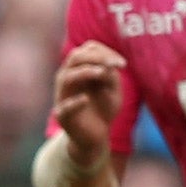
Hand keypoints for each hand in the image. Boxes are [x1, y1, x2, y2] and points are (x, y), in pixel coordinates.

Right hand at [51, 41, 125, 161]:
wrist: (95, 136)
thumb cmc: (103, 109)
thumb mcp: (113, 90)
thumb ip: (112, 77)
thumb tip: (108, 66)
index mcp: (79, 70)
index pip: (86, 50)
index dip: (104, 52)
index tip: (122, 63)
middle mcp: (68, 79)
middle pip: (74, 57)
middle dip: (95, 57)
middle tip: (114, 64)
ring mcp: (63, 96)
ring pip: (66, 77)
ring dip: (85, 72)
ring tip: (102, 73)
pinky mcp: (63, 116)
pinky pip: (64, 107)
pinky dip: (74, 102)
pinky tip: (86, 99)